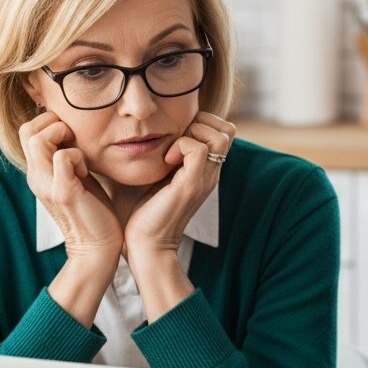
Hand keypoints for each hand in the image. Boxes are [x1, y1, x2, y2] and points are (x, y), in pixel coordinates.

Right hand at [20, 111, 122, 268]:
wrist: (97, 247)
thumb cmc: (93, 211)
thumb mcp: (76, 178)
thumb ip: (69, 158)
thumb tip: (75, 134)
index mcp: (38, 172)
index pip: (27, 130)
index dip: (51, 124)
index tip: (74, 138)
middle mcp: (36, 176)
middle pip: (27, 129)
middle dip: (55, 125)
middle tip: (77, 142)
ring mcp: (46, 184)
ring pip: (37, 139)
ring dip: (65, 139)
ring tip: (81, 158)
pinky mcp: (63, 192)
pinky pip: (61, 157)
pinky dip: (77, 156)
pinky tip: (87, 172)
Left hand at [124, 112, 235, 260]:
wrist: (145, 245)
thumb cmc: (142, 213)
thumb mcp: (155, 176)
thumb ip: (160, 156)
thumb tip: (140, 134)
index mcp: (205, 170)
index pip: (223, 131)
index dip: (202, 123)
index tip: (176, 138)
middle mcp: (212, 173)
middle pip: (228, 129)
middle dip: (201, 123)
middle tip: (176, 139)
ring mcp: (205, 178)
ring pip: (220, 135)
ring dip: (193, 133)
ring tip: (172, 150)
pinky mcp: (192, 184)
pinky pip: (199, 149)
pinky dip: (181, 146)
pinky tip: (166, 160)